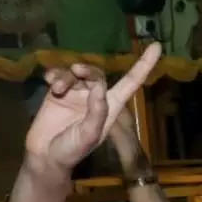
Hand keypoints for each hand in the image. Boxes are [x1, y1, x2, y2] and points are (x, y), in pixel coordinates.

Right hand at [25, 45, 161, 172]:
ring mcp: (77, 94)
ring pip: (76, 73)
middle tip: (76, 71)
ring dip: (66, 75)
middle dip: (88, 70)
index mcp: (111, 107)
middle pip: (97, 74)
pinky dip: (54, 74)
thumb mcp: (88, 135)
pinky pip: (59, 75)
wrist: (44, 156)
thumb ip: (96, 112)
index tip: (157, 46)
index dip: (144, 65)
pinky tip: (49, 81)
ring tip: (56, 87)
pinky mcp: (58, 93)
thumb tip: (100, 88)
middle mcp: (96, 98)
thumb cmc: (71, 150)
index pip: (131, 82)